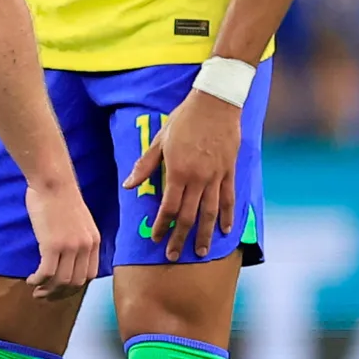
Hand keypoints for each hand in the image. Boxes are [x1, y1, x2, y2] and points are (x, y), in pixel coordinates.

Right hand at [25, 179, 99, 298]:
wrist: (52, 181)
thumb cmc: (60, 196)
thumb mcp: (79, 221)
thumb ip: (77, 240)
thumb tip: (66, 257)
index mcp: (94, 241)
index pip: (90, 275)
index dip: (75, 287)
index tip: (61, 289)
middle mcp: (85, 247)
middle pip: (76, 283)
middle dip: (60, 294)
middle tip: (45, 295)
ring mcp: (70, 247)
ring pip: (61, 281)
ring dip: (47, 290)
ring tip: (36, 289)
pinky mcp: (52, 245)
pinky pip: (46, 273)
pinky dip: (38, 281)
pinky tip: (31, 280)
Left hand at [122, 87, 240, 261]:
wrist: (216, 103)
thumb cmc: (185, 119)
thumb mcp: (160, 140)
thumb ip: (145, 165)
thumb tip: (128, 186)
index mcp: (178, 172)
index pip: (169, 207)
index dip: (161, 225)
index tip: (156, 238)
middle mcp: (198, 179)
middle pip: (189, 216)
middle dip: (179, 238)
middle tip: (172, 255)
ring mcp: (216, 176)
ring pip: (210, 213)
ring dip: (204, 234)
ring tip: (200, 252)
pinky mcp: (229, 171)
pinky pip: (229, 198)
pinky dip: (228, 216)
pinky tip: (225, 230)